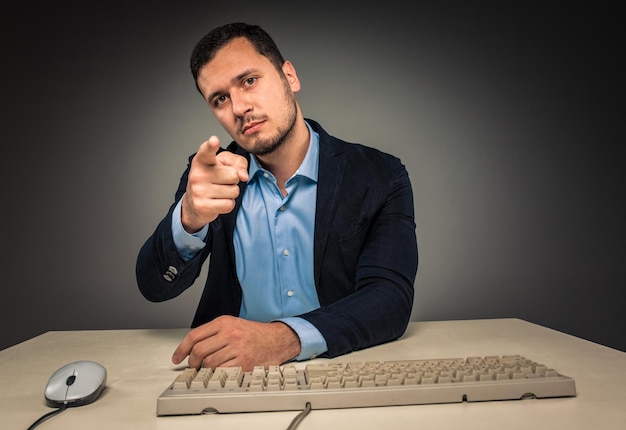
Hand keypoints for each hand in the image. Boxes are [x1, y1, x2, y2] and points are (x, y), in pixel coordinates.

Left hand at [171, 315, 301, 370]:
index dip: (181, 349)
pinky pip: (222, 371)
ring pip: (209, 362)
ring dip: (205, 369)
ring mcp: (237, 348)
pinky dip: (218, 373)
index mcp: (224, 322)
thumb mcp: (232, 324)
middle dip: (192, 361)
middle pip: (199, 350)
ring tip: (209, 368)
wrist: (276, 340)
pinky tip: (220, 371)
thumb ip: (212, 333)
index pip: (194, 335)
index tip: (177, 357)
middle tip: (193, 365)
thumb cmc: (253, 334)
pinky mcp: (244, 362)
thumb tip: (191, 348)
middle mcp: (230, 333)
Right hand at [181, 136, 248, 232]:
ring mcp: (198, 191)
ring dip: (231, 193)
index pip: (207, 151)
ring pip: (234, 191)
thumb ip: (239, 163)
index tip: (214, 140)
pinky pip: (229, 204)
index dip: (211, 145)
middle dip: (233, 180)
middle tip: (221, 182)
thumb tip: (244, 176)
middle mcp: (197, 174)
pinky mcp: (202, 206)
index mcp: (202, 160)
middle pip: (234, 175)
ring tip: (218, 192)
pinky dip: (228, 204)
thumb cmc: (213, 179)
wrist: (194, 203)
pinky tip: (217, 201)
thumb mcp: (225, 165)